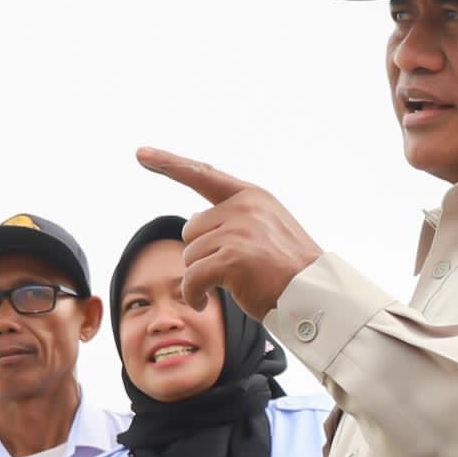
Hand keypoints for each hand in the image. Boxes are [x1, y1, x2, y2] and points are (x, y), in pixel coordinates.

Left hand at [137, 148, 322, 317]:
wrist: (316, 295)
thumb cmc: (290, 271)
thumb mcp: (267, 230)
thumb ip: (233, 219)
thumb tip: (193, 220)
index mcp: (252, 197)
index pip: (203, 175)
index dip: (169, 164)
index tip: (142, 154)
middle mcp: (243, 208)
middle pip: (190, 230)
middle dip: (201, 255)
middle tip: (229, 272)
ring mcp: (238, 231)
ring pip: (189, 256)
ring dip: (199, 278)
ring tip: (226, 287)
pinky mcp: (231, 259)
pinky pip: (191, 278)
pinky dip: (193, 295)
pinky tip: (205, 302)